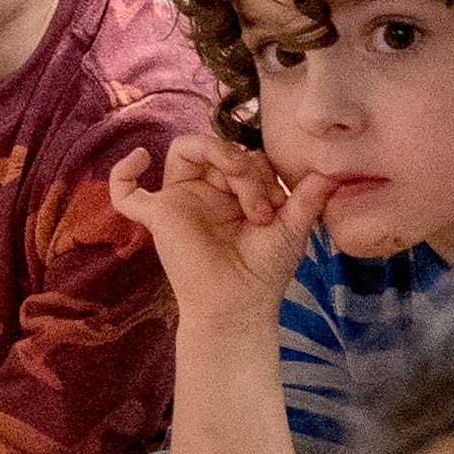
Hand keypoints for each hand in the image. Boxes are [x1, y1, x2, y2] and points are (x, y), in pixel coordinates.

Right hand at [110, 135, 323, 340]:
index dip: (265, 170)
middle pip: (218, 148)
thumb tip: (330, 173)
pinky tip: (138, 158)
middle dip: (246, 164)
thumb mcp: (292, 228)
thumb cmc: (264, 272)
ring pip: (187, 151)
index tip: (281, 205)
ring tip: (241, 180)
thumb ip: (307, 197)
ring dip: (218, 154)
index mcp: (234, 192)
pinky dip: (122, 173)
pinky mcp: (158, 217)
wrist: (241, 305)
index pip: (245, 155)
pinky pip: (125, 193)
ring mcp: (179, 202)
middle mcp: (205, 191)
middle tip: (262, 203)